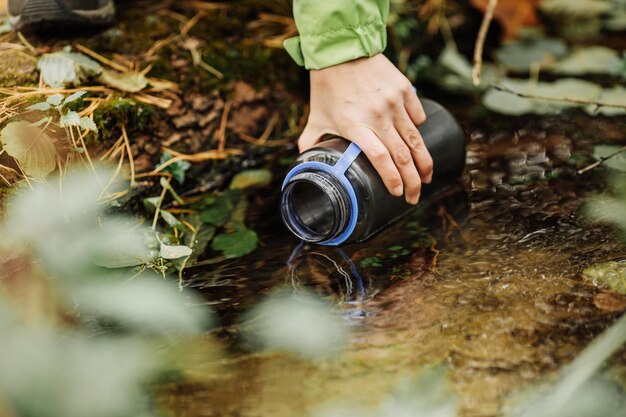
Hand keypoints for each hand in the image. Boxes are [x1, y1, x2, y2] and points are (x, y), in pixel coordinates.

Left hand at [298, 54, 432, 204]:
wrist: (342, 50)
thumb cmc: (327, 87)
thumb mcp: (315, 118)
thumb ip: (311, 143)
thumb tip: (306, 166)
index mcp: (355, 126)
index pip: (380, 158)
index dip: (392, 179)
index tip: (398, 194)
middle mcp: (377, 116)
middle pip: (403, 156)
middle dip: (414, 181)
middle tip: (415, 196)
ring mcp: (393, 102)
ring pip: (416, 140)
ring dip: (424, 162)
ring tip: (427, 177)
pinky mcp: (404, 90)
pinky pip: (418, 117)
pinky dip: (419, 131)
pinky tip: (417, 143)